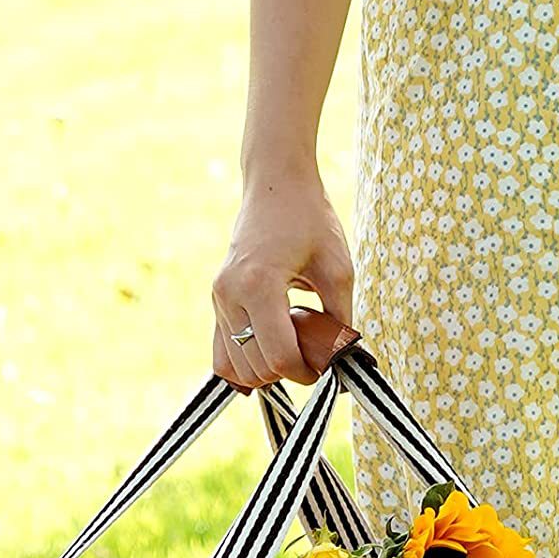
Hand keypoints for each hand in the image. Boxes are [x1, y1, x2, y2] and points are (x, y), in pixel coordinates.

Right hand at [211, 172, 353, 387]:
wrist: (275, 184)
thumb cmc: (310, 219)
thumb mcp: (338, 268)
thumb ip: (340, 318)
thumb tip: (341, 358)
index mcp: (259, 286)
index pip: (279, 356)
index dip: (306, 373)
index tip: (325, 368)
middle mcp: (230, 295)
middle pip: (257, 367)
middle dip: (288, 372)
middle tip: (313, 355)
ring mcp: (218, 299)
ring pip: (236, 368)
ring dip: (267, 370)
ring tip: (292, 345)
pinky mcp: (217, 301)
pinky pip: (221, 354)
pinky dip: (245, 365)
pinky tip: (269, 355)